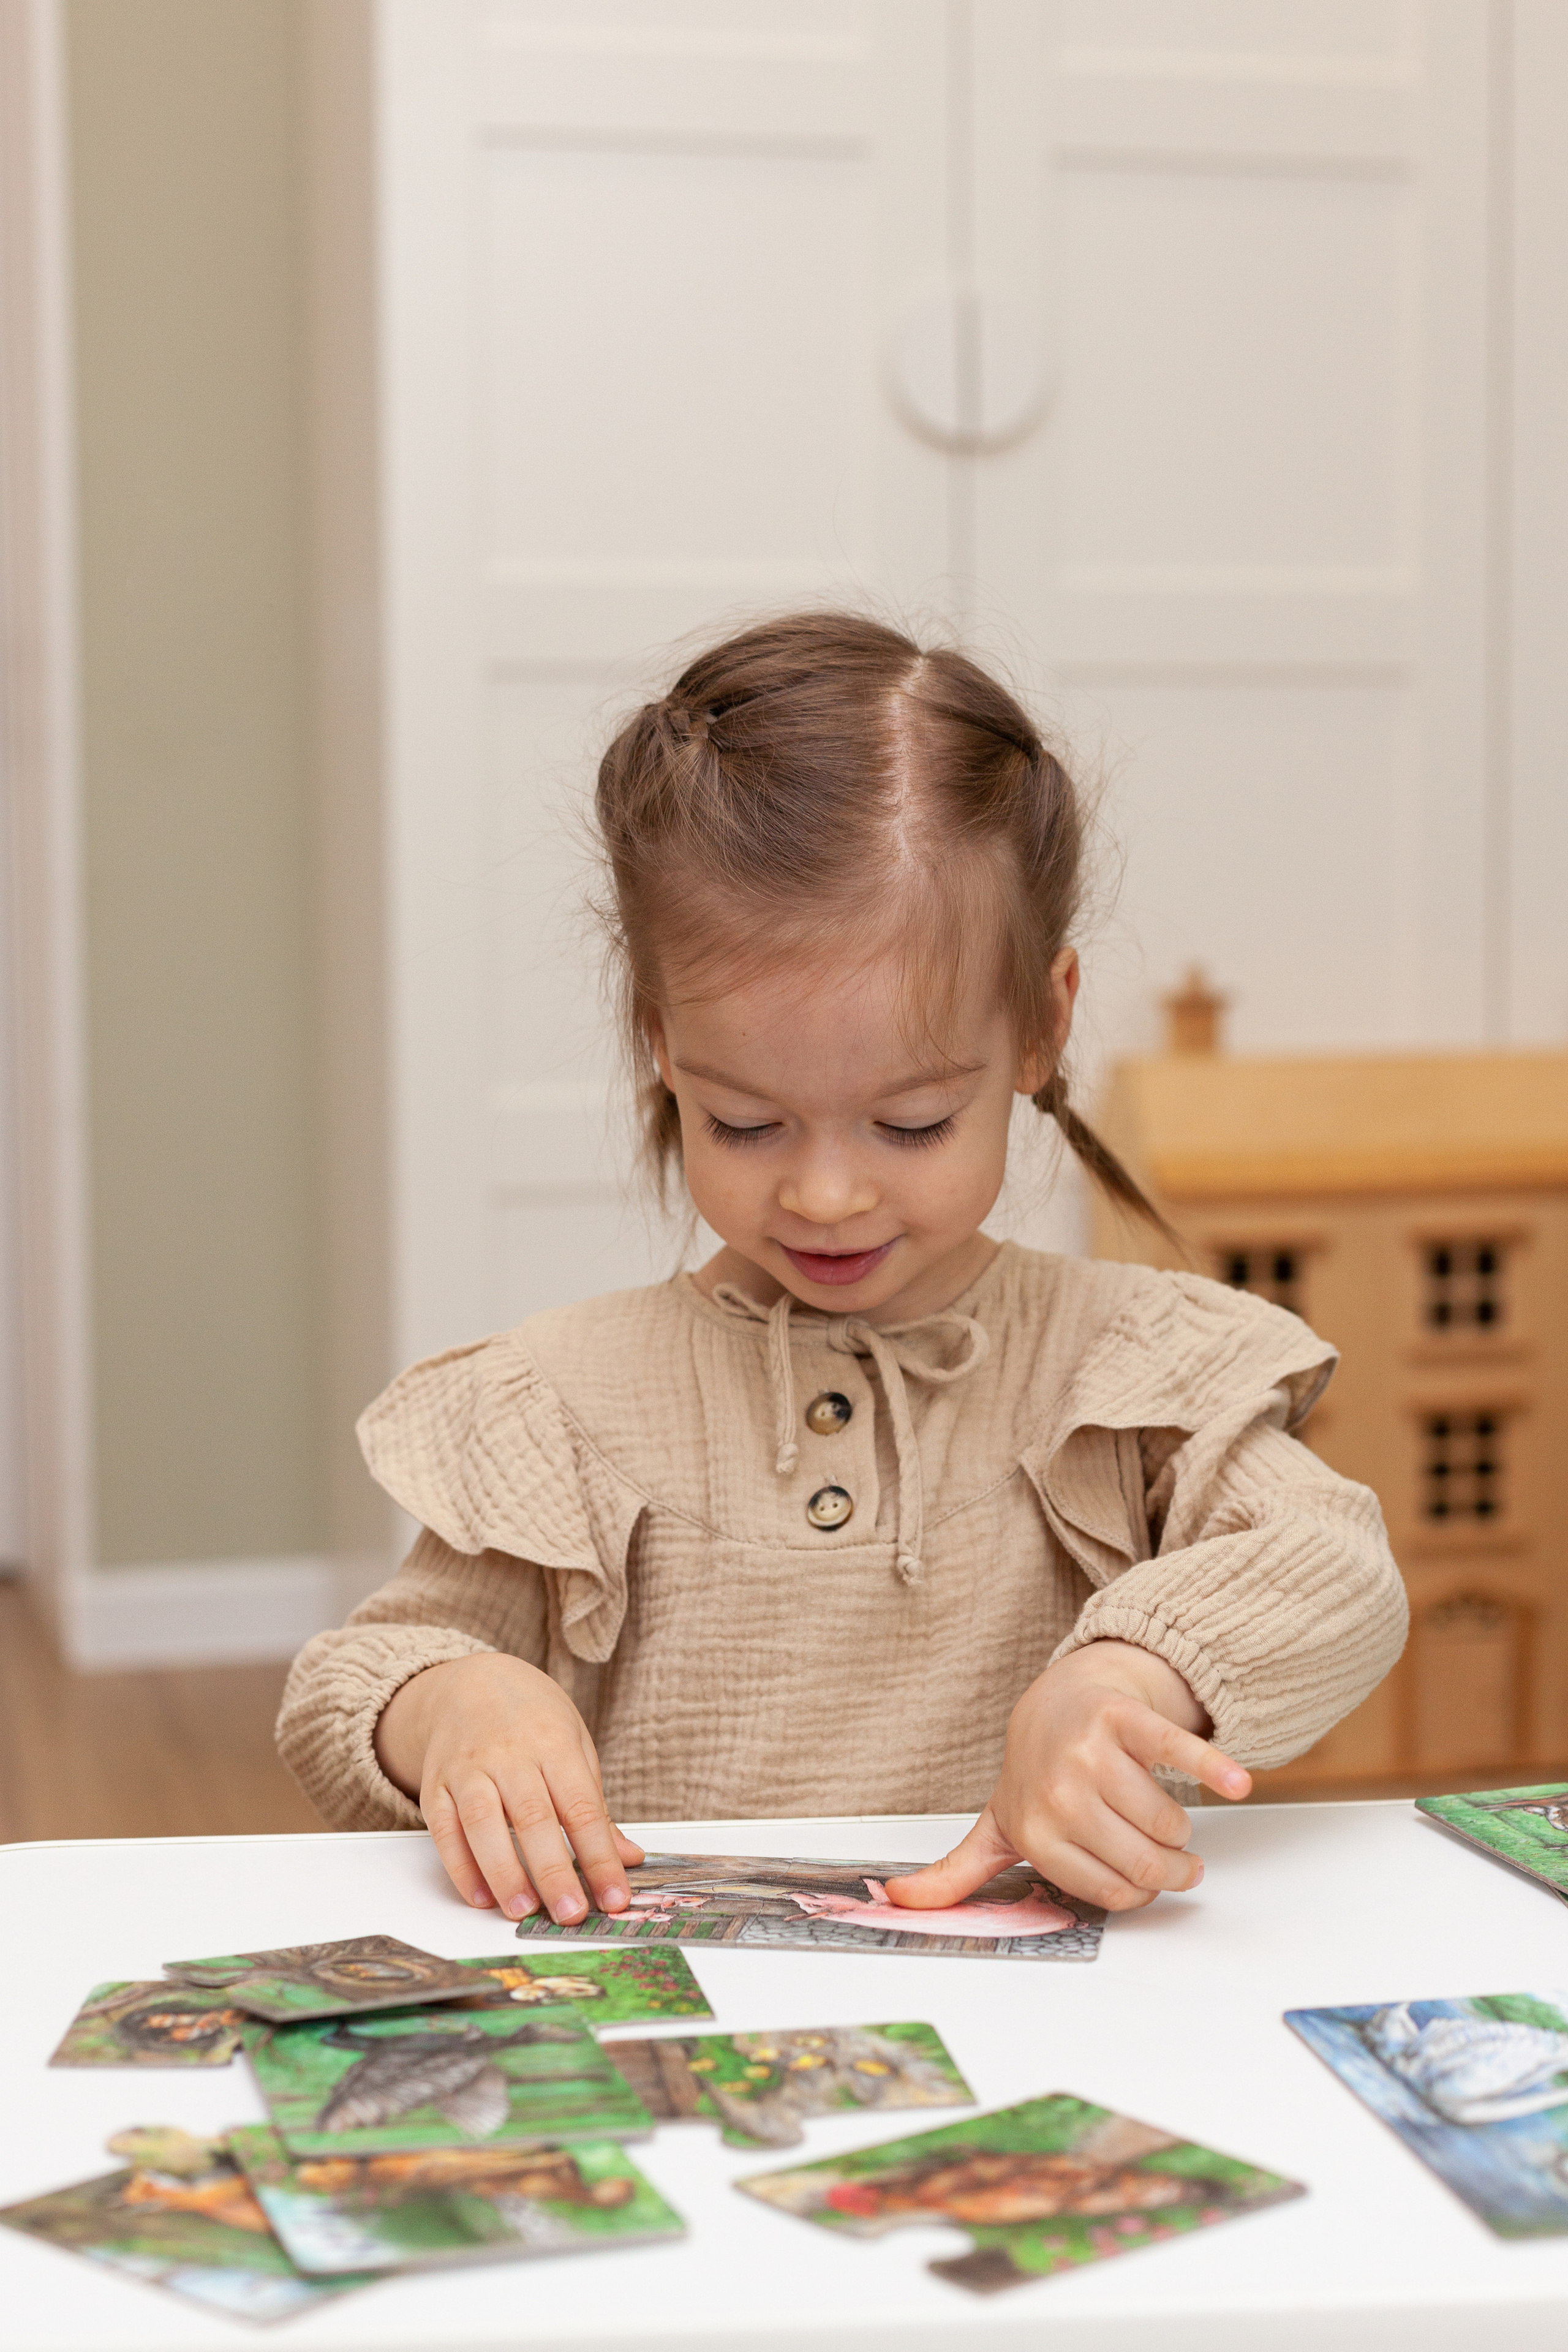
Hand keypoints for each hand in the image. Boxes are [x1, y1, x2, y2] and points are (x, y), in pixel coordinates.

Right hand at [373, 1654, 643, 1923]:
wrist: (472, 1683)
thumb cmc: (533, 1720)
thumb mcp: (576, 1748)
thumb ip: (595, 1808)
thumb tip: (628, 1858)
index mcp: (554, 1744)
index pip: (581, 1808)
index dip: (600, 1857)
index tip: (615, 1898)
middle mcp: (509, 1755)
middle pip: (533, 1818)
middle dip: (554, 1872)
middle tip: (571, 1914)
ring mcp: (468, 1769)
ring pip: (483, 1824)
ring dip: (504, 1873)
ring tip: (522, 1911)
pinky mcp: (435, 1785)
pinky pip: (444, 1829)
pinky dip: (460, 1867)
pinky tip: (480, 1896)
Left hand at [884, 1641, 1250, 1914]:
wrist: (1054, 1699)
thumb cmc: (1034, 1774)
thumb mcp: (995, 1826)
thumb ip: (956, 1873)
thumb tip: (897, 1902)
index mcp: (1034, 1829)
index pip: (1112, 1890)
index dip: (1140, 1891)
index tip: (1146, 1880)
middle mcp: (1059, 1791)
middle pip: (1145, 1861)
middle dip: (1173, 1869)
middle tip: (1179, 1861)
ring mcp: (1090, 1751)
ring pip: (1168, 1822)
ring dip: (1182, 1829)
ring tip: (1167, 1816)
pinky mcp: (1124, 1717)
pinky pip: (1176, 1750)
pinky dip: (1212, 1766)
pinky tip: (1236, 1780)